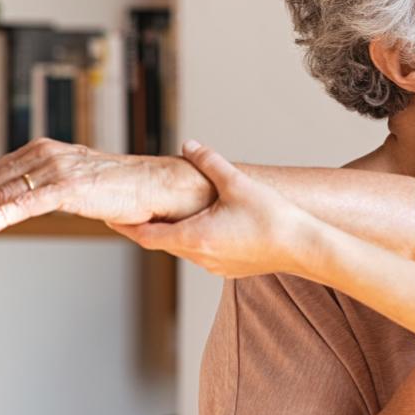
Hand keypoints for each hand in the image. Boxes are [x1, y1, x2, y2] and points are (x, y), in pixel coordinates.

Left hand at [0, 138, 214, 254]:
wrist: (160, 187)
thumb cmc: (125, 190)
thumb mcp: (77, 184)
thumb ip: (51, 187)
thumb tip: (28, 205)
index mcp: (45, 150)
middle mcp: (46, 153)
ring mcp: (58, 168)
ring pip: (1, 195)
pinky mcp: (70, 186)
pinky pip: (26, 203)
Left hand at [109, 141, 312, 278]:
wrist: (304, 248)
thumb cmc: (272, 218)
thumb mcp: (237, 183)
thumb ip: (209, 162)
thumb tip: (189, 145)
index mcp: (193, 236)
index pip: (145, 235)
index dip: (125, 226)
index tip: (110, 218)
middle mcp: (199, 256)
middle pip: (163, 242)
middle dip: (149, 226)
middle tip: (136, 211)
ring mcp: (216, 266)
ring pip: (185, 248)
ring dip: (176, 233)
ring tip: (173, 215)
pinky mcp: (231, 269)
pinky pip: (205, 254)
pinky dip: (198, 239)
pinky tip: (210, 225)